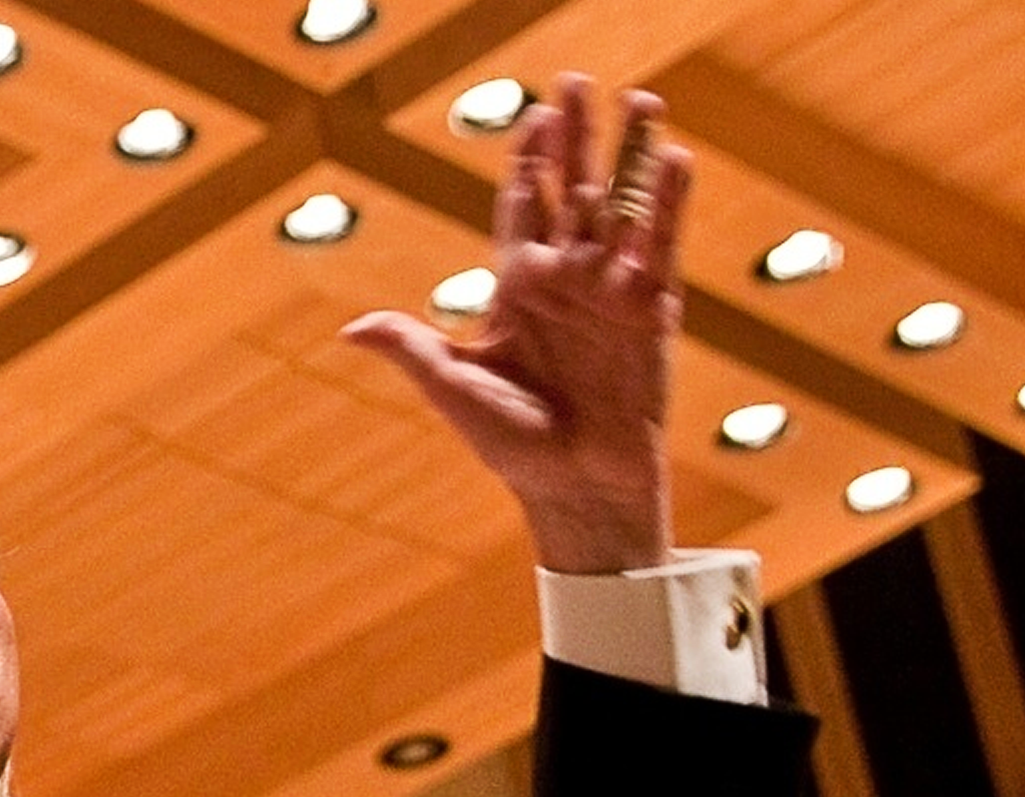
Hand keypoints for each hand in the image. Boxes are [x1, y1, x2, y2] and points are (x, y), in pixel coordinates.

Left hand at [344, 74, 688, 574]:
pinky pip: (661, 246)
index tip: (530, 115)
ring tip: (640, 98)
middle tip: (575, 81)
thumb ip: (411, 348)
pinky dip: (667, 203)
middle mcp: (565, 278)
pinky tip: (673, 157)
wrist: (575, 487)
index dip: (527, 161)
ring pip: (622, 206)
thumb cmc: (512, 444)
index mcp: (516, 287)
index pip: (522, 206)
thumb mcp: (454, 388)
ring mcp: (611, 289)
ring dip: (629, 155)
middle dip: (575, 138)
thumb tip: (351, 328)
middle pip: (571, 190)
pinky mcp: (652, 311)